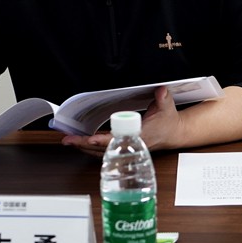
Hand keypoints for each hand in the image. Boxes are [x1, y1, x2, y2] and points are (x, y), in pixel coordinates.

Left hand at [61, 86, 181, 155]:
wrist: (173, 133)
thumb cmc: (168, 121)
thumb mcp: (167, 107)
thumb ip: (163, 98)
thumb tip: (160, 91)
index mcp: (140, 136)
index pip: (118, 140)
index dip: (104, 141)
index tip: (90, 139)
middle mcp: (130, 145)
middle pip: (103, 148)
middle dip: (84, 144)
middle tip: (68, 139)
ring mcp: (125, 148)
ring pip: (101, 151)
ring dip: (84, 147)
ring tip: (68, 140)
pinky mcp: (122, 148)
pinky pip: (103, 150)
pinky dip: (90, 147)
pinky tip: (81, 142)